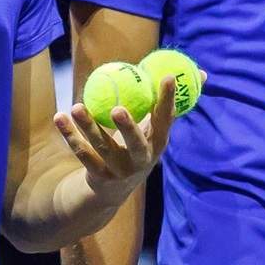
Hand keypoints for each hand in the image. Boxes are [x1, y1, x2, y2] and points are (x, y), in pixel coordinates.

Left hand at [54, 74, 180, 205]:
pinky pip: (81, 154)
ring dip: (88, 127)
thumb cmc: (138, 147)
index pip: (165, 121)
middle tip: (117, 107)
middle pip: (136, 144)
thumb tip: (203, 74)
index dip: (167, 101)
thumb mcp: (156, 128)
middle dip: (128, 127)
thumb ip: (170, 103)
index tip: (167, 77)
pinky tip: (60, 117)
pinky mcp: (98, 177)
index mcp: (157, 144)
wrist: (113, 190)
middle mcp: (141, 160)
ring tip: (76, 106)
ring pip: (102, 148)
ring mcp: (119, 171)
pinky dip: (69, 135)